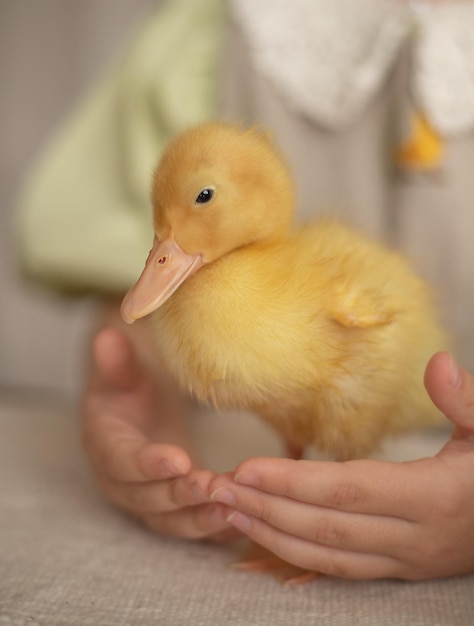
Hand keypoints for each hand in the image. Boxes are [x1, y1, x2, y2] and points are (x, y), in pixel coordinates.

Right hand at [83, 326, 233, 540]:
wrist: (134, 412)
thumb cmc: (128, 389)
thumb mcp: (121, 371)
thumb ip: (116, 361)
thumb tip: (107, 336)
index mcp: (106, 445)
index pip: (122, 460)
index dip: (147, 464)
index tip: (177, 461)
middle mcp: (122, 481)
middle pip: (147, 499)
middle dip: (181, 496)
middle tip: (215, 487)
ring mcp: (147, 499)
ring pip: (170, 520)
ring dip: (201, 518)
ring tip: (234, 508)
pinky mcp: (171, 508)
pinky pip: (190, 524)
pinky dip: (214, 529)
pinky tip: (243, 520)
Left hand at [209, 352, 473, 578]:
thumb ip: (465, 400)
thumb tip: (439, 361)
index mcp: (432, 496)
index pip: (349, 491)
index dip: (294, 482)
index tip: (246, 468)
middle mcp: (413, 537)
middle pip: (326, 525)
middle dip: (268, 507)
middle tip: (218, 487)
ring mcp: (404, 559)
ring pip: (327, 553)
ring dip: (273, 534)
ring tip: (228, 510)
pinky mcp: (398, 568)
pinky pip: (340, 568)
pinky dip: (296, 556)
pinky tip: (265, 537)